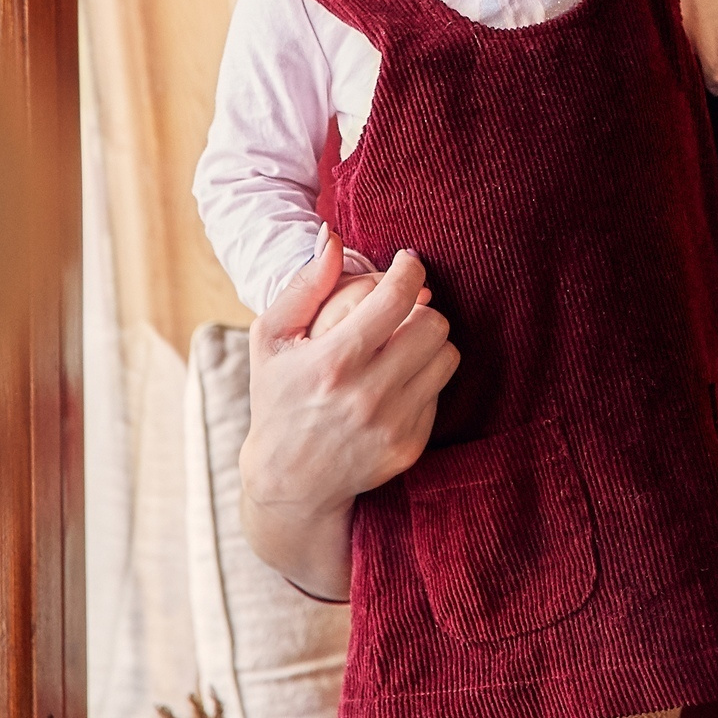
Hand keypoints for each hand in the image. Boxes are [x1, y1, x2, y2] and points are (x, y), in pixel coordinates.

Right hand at [238, 232, 458, 599]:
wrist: (290, 481)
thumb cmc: (278, 398)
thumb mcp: (271, 338)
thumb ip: (304, 284)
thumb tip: (332, 236)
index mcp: (334, 361)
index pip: (397, 297)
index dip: (409, 269)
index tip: (406, 262)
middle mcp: (368, 395)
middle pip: (433, 324)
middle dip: (420, 308)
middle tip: (401, 310)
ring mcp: (393, 424)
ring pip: (446, 355)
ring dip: (428, 342)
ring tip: (401, 344)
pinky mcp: (410, 446)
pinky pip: (440, 391)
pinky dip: (423, 379)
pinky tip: (395, 382)